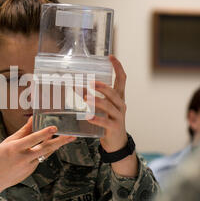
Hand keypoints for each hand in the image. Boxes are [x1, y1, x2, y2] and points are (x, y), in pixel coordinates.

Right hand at [0, 117, 75, 200]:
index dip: (44, 133)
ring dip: (56, 145)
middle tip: (71, 136)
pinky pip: (40, 159)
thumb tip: (33, 119)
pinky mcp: (31, 171)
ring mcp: (28, 167)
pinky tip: (47, 145)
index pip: (33, 139)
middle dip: (60, 142)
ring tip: (68, 138)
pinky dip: (43, 151)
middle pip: (45, 148)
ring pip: (45, 154)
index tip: (54, 128)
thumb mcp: (8, 142)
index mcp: (15, 148)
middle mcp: (23, 158)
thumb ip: (23, 131)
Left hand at [86, 56, 137, 176]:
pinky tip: (88, 117)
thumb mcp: (104, 108)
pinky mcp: (114, 127)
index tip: (111, 57)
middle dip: (102, 86)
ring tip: (86, 97)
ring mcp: (119, 116)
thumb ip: (94, 97)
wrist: (116, 143)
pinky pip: (105, 121)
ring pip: (109, 105)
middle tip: (90, 82)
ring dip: (97, 101)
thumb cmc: (108, 122)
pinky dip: (96, 118)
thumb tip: (78, 86)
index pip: (122, 79)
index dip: (118, 67)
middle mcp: (121, 105)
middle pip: (114, 92)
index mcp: (119, 98)